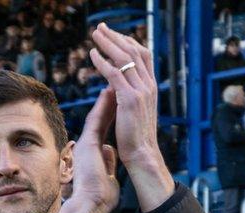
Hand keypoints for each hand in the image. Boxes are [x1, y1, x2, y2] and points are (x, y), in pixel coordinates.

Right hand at [55, 78, 118, 212]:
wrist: (90, 204)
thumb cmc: (99, 196)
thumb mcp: (106, 176)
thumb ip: (107, 162)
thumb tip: (110, 152)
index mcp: (93, 153)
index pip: (104, 128)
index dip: (111, 113)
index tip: (117, 100)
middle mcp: (88, 145)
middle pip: (100, 119)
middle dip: (108, 102)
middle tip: (114, 85)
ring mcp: (86, 143)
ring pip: (98, 116)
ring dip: (106, 99)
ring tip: (112, 82)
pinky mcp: (87, 143)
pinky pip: (96, 120)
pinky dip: (102, 106)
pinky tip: (108, 92)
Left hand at [89, 24, 158, 163]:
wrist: (142, 153)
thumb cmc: (135, 137)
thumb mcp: (133, 111)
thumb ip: (126, 95)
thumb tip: (112, 86)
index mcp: (151, 87)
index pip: (143, 55)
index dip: (128, 42)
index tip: (114, 34)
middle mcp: (148, 85)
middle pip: (134, 51)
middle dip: (116, 37)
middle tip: (101, 27)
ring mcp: (141, 91)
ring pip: (124, 59)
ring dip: (108, 44)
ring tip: (95, 34)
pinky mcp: (129, 99)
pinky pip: (115, 74)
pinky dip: (103, 62)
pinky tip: (93, 55)